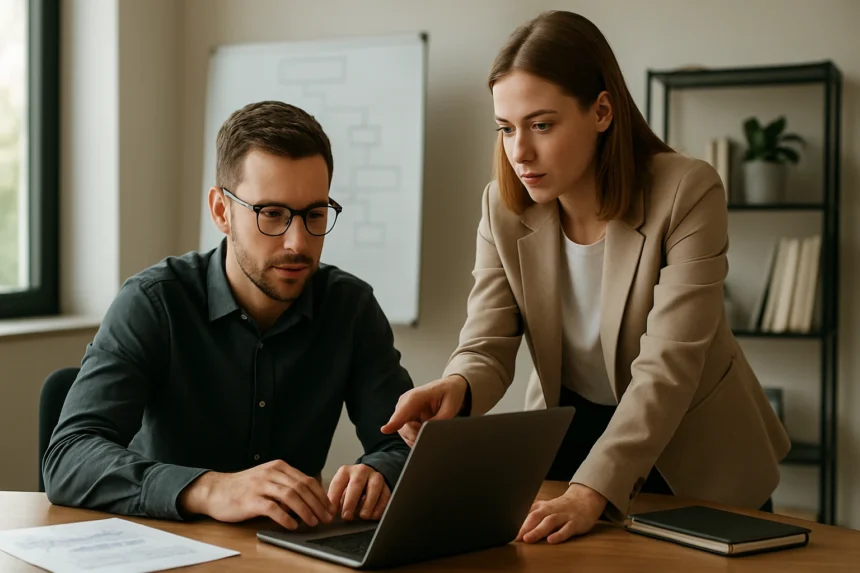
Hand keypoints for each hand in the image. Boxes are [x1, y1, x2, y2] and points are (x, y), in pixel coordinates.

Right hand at [178, 460, 335, 529]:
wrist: (215, 491)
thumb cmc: (244, 488)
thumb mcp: (268, 479)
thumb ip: (286, 484)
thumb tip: (311, 500)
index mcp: (278, 467)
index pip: (307, 480)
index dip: (321, 495)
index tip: (329, 508)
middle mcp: (271, 473)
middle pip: (302, 488)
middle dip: (317, 504)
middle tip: (326, 518)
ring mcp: (260, 486)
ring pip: (291, 496)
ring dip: (306, 511)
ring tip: (313, 522)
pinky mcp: (250, 500)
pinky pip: (273, 508)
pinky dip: (286, 518)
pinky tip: (293, 525)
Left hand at [327, 464, 390, 521]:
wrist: (369, 476)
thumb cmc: (350, 486)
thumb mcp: (340, 488)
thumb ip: (335, 499)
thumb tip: (329, 514)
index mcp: (345, 471)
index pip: (338, 483)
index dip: (334, 498)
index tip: (331, 513)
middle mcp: (361, 471)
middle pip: (356, 484)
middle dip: (351, 501)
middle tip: (347, 516)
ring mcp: (375, 477)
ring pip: (374, 488)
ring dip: (368, 503)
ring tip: (363, 516)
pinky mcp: (386, 485)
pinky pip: (385, 495)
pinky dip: (380, 507)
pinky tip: (374, 516)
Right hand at [380, 375, 467, 446]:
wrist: (448, 387)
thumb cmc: (450, 393)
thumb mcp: (451, 406)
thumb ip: (439, 421)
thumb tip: (429, 433)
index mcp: (416, 397)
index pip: (402, 411)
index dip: (394, 422)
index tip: (385, 430)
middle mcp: (405, 403)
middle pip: (403, 428)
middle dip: (416, 435)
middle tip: (431, 433)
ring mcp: (403, 410)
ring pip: (403, 432)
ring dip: (416, 436)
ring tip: (429, 430)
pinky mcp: (404, 416)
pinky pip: (406, 433)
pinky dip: (415, 436)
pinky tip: (424, 432)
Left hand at [516, 484, 606, 543]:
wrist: (585, 500)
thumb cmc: (562, 506)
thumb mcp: (546, 506)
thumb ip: (532, 512)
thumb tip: (515, 518)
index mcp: (544, 507)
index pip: (528, 512)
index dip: (517, 521)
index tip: (508, 530)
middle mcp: (552, 510)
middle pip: (536, 516)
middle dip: (525, 526)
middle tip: (515, 536)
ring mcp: (564, 516)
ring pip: (550, 522)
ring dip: (538, 531)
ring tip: (528, 539)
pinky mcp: (575, 524)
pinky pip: (567, 529)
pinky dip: (559, 535)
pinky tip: (551, 541)